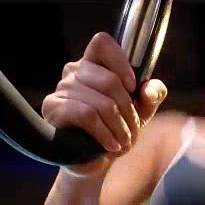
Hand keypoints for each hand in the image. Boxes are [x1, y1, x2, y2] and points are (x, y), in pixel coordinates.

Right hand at [41, 32, 167, 175]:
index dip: (121, 62)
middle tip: (133, 131)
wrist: (94, 161)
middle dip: (128, 110)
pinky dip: (104, 133)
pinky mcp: (53, 108)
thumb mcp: (140, 112)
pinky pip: (86, 115)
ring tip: (124, 142)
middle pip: (109, 80)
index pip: (102, 43)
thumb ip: (152, 95)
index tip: (133, 87)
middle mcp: (74, 71)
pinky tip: (111, 145)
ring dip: (119, 127)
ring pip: (100, 102)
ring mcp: (61, 89)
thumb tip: (150, 90)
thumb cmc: (115, 129)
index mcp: (94, 64)